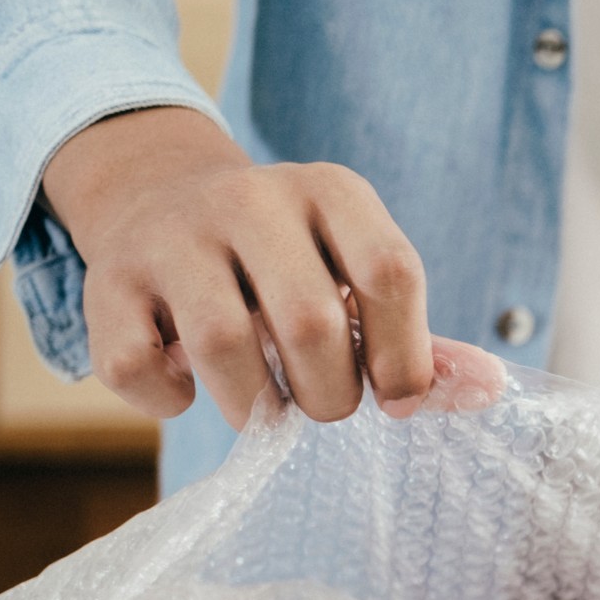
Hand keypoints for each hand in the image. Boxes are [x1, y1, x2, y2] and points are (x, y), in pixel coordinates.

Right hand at [42, 106, 432, 428]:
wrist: (159, 199)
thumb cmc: (287, 263)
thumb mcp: (356, 274)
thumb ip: (420, 337)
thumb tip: (490, 390)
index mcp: (331, 192)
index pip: (391, 273)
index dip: (404, 356)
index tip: (395, 397)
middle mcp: (251, 200)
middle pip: (310, 321)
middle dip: (330, 395)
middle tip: (324, 405)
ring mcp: (173, 235)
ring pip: (223, 345)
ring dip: (255, 406)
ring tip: (265, 407)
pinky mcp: (109, 281)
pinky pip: (139, 367)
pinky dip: (170, 401)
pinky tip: (188, 388)